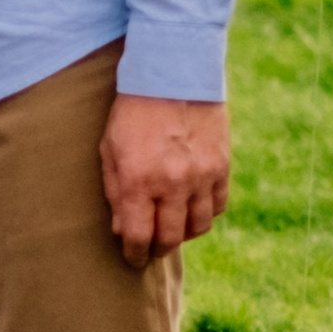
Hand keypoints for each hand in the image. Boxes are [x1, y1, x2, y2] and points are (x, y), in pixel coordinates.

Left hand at [100, 93, 227, 267]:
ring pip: (199, 227)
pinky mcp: (222, 166)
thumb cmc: (132, 112)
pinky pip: (218, 206)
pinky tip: (192, 207)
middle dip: (158, 248)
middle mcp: (173, 184)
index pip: (139, 236)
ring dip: (184, 233)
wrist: (173, 74)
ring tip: (172, 227)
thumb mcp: (110, 149)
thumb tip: (123, 229)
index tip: (132, 257)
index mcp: (140, 180)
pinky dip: (205, 213)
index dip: (134, 254)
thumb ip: (115, 191)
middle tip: (151, 246)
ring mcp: (202, 176)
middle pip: (171, 238)